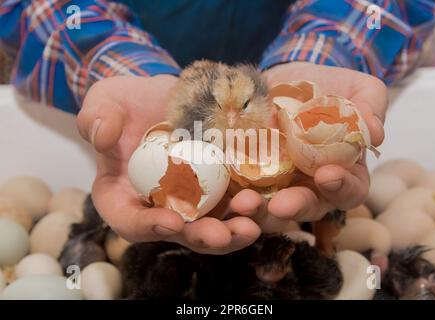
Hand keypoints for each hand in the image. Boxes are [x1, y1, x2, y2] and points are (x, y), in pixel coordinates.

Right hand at [77, 75, 259, 253]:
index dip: (148, 226)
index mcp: (123, 197)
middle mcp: (158, 207)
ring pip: (211, 225)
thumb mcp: (105, 101)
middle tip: (222, 234)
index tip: (171, 221)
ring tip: (251, 224)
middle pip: (179, 233)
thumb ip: (96, 117)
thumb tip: (102, 135)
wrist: (166, 96)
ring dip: (232, 230)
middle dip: (201, 237)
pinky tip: (263, 202)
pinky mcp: (217, 189)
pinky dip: (248, 208)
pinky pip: (233, 204)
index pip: (130, 221)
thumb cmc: (129, 103)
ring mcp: (191, 202)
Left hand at [230, 62, 386, 229]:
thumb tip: (375, 132)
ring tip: (243, 204)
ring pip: (270, 209)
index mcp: (343, 172)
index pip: (350, 190)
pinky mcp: (248, 176)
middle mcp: (310, 186)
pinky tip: (221, 193)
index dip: (342, 188)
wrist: (285, 78)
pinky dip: (230, 196)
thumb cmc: (327, 86)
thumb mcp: (355, 87)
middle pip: (307, 207)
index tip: (327, 175)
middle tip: (279, 205)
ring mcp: (277, 183)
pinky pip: (239, 191)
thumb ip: (370, 105)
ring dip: (258, 212)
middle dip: (294, 207)